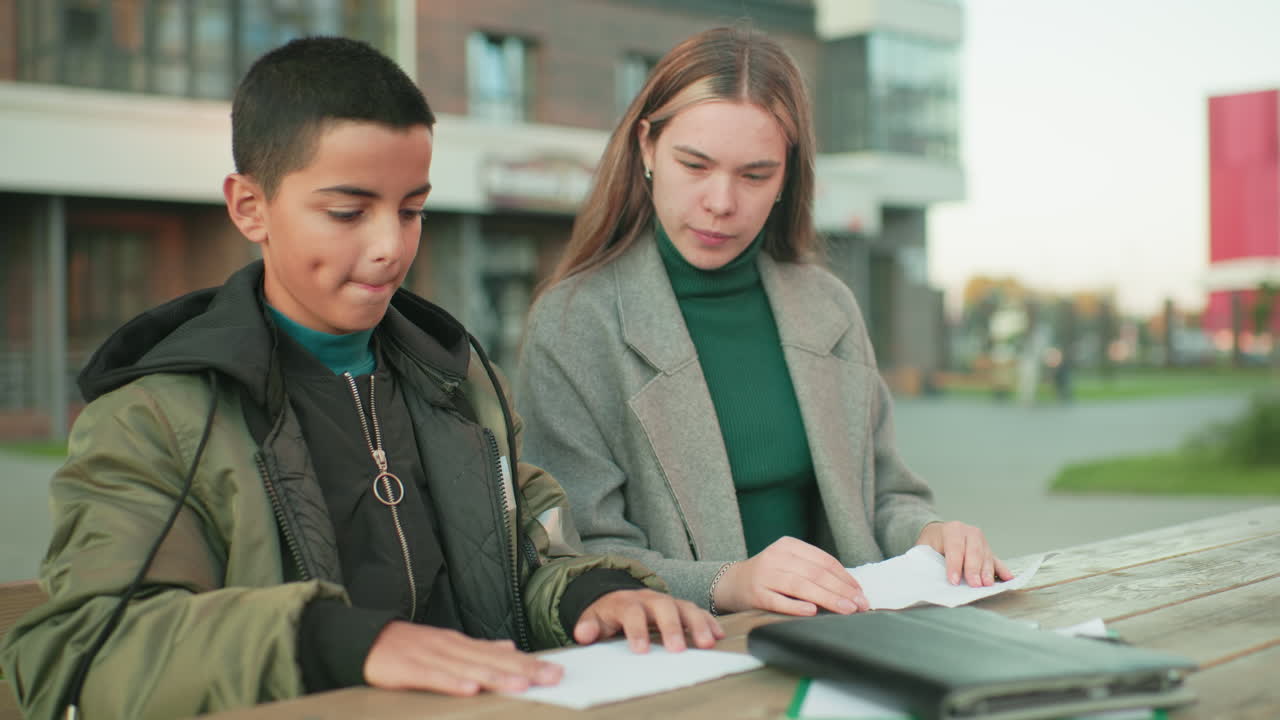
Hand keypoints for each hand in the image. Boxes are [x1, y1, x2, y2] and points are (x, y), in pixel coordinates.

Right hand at [364, 621, 562, 695]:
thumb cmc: (411, 647)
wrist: (367, 639)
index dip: (529, 663)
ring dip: (496, 677)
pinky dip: (452, 683)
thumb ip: (478, 648)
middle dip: (524, 670)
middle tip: (552, 678)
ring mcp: (431, 657)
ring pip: (469, 669)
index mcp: (462, 644)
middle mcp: (452, 648)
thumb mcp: (448, 645)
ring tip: (521, 686)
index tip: (556, 671)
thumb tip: (510, 647)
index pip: (502, 655)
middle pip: (493, 661)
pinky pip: (434, 678)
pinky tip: (470, 690)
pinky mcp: (410, 669)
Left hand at [574, 588, 723, 652]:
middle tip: (678, 649)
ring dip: (697, 625)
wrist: (617, 595)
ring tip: (707, 643)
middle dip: (672, 627)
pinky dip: (708, 622)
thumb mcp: (593, 618)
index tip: (641, 650)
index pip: (632, 612)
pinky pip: (697, 611)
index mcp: (626, 602)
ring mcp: (667, 601)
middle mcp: (650, 599)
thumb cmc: (608, 613)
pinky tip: (718, 635)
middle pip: (663, 607)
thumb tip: (583, 633)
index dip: (636, 630)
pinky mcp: (680, 607)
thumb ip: (588, 626)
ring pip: (684, 607)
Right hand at [712, 536, 868, 615]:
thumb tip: (850, 590)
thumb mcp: (789, 564)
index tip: (861, 593)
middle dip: (842, 590)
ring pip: (801, 586)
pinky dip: (796, 606)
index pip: (824, 561)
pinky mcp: (756, 593)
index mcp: (789, 545)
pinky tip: (812, 612)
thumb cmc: (769, 576)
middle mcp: (777, 557)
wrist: (732, 583)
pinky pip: (779, 601)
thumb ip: (813, 571)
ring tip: (846, 609)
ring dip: (828, 599)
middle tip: (860, 605)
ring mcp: (765, 575)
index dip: (845, 577)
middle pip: (816, 573)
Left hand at [916, 521, 1013, 586]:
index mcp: (952, 529)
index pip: (955, 547)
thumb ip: (927, 559)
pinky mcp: (988, 550)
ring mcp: (981, 540)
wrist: (939, 533)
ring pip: (986, 556)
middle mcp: (969, 532)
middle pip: (974, 551)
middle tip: (974, 584)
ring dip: (987, 571)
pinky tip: (1008, 578)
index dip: (954, 564)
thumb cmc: (931, 543)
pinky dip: (1002, 569)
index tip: (954, 581)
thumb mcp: (924, 547)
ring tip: (987, 585)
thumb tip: (928, 577)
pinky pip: (996, 560)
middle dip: (974, 569)